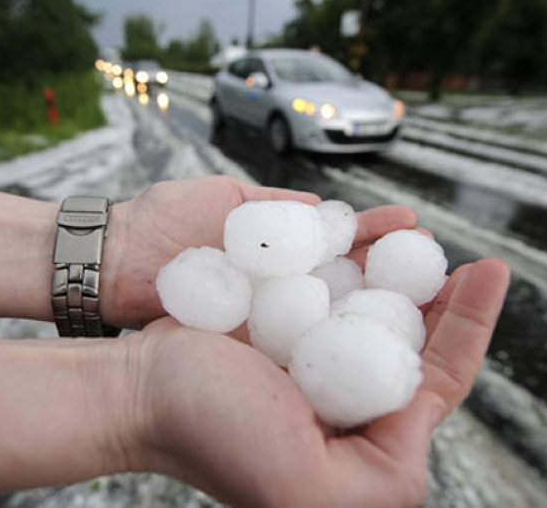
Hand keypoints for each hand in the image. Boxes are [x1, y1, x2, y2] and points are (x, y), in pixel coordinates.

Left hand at [99, 176, 416, 328]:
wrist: (111, 259)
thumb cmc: (162, 220)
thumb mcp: (230, 200)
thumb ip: (279, 207)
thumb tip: (330, 211)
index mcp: (279, 249)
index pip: (339, 241)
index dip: (375, 234)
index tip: (412, 223)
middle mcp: (280, 288)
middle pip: (345, 281)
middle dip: (389, 272)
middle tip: (434, 264)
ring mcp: (268, 319)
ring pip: (330, 314)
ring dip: (373, 305)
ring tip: (421, 295)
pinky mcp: (250, 346)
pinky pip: (298, 341)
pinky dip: (331, 335)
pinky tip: (367, 328)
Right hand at [119, 258, 509, 507]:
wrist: (137, 386)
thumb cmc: (209, 435)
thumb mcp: (307, 488)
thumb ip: (386, 477)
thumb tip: (423, 414)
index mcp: (359, 439)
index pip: (434, 382)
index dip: (470, 327)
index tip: (488, 271)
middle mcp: (340, 396)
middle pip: (412, 339)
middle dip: (445, 297)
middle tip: (466, 256)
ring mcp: (312, 354)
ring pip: (375, 305)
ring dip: (404, 272)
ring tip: (423, 240)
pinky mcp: (281, 318)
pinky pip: (331, 280)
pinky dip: (356, 256)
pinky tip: (371, 236)